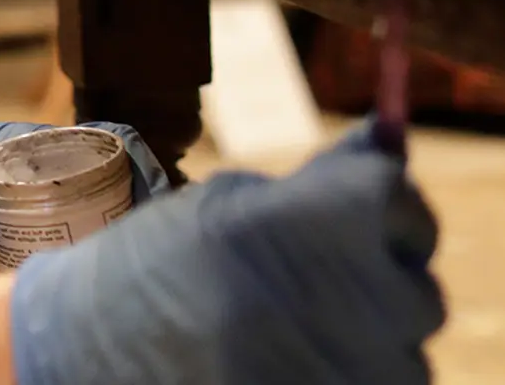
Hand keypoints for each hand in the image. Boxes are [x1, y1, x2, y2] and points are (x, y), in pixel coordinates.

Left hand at [0, 100, 169, 277]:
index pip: (110, 144)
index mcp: (39, 147)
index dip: (143, 163)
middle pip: (114, 196)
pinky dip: (68, 283)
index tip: (159, 191)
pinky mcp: (8, 255)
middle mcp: (46, 183)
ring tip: (124, 281)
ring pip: (88, 236)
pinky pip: (50, 269)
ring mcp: (30, 219)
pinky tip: (76, 300)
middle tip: (150, 251)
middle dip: (141, 219)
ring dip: (109, 255)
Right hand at [7, 120, 445, 384]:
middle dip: (376, 281)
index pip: (400, 199)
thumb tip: (388, 142)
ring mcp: (355, 370)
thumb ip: (319, 180)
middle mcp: (354, 299)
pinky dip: (350, 375)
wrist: (87, 355)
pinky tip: (292, 361)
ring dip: (365, 336)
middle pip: (418, 286)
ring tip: (287, 329)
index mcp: (318, 223)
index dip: (380, 206)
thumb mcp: (226, 203)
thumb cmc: (152, 268)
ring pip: (405, 349)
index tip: (350, 218)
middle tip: (307, 285)